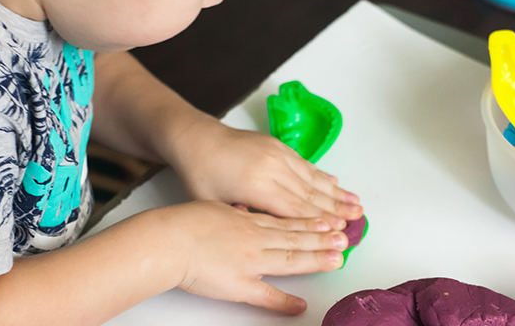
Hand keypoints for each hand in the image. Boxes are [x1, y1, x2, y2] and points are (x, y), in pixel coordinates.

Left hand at [171, 119, 361, 229]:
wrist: (196, 138)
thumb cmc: (200, 175)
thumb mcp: (215, 205)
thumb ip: (244, 220)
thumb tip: (270, 234)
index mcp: (256, 187)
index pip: (296, 210)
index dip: (321, 222)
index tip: (340, 231)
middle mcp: (272, 168)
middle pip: (311, 194)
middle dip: (338, 209)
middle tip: (358, 220)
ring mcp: (277, 154)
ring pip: (313, 178)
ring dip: (336, 193)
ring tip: (356, 204)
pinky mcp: (277, 146)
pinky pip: (305, 164)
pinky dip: (322, 176)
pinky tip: (335, 184)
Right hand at [171, 201, 347, 313]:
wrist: (168, 239)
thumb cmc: (184, 222)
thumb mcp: (216, 207)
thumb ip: (236, 213)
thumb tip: (248, 213)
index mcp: (249, 222)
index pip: (288, 222)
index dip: (312, 224)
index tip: (330, 223)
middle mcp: (255, 240)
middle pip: (296, 239)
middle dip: (323, 240)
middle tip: (346, 239)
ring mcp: (250, 262)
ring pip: (290, 260)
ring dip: (315, 260)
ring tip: (337, 260)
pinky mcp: (238, 285)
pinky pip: (266, 296)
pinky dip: (284, 303)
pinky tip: (299, 306)